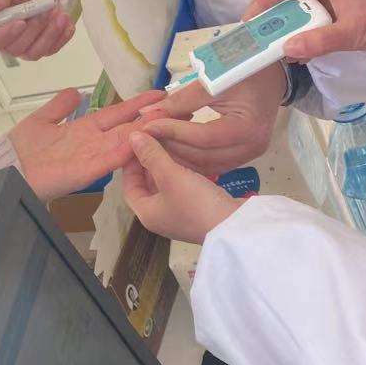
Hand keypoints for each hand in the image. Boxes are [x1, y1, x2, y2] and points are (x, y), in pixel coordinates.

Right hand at [0, 0, 71, 59]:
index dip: (1, 38)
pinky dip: (61, 37)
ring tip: (59, 14)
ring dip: (49, 35)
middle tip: (47, 10)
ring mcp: (22, 43)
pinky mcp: (40, 44)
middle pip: (14, 49)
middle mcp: (3, 38)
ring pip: (34, 53)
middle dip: (34, 30)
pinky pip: (51, 49)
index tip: (20, 22)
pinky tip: (66, 21)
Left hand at [9, 87, 164, 199]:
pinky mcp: (86, 172)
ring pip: (125, 141)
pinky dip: (126, 151)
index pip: (117, 113)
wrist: (7, 169)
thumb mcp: (42, 120)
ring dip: (146, 132)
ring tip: (171, 120)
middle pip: (128, 127)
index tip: (159, 94)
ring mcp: (92, 156)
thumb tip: (75, 90)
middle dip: (152, 118)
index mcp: (84, 128)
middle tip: (179, 107)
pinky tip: (144, 142)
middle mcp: (93, 142)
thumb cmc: (22, 148)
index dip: (137, 104)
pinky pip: (110, 160)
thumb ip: (59, 106)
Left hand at [122, 133, 242, 244]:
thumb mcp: (170, 176)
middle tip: (154, 139)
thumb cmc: (196, 204)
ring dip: (167, 165)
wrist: (236, 227)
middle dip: (150, 162)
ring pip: (167, 184)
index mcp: (147, 213)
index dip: (130, 164)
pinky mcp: (198, 210)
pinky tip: (189, 156)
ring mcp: (180, 214)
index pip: (129, 186)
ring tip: (170, 142)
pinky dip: (183, 172)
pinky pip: (184, 187)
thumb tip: (133, 137)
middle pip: (147, 185)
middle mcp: (160, 216)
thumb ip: (151, 155)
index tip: (137, 145)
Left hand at [133, 63, 285, 174]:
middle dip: (170, 147)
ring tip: (154, 141)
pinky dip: (190, 157)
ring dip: (177, 155)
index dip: (173, 131)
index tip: (148, 125)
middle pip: (203, 156)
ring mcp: (249, 155)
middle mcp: (251, 147)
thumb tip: (148, 113)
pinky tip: (172, 146)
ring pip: (205, 164)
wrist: (273, 77)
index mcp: (248, 127)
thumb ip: (181, 100)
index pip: (203, 136)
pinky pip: (212, 163)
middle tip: (145, 137)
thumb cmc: (245, 72)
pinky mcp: (244, 157)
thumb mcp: (214, 81)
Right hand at [246, 0, 365, 60]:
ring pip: (306, 8)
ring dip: (294, 28)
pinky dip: (309, 31)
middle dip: (278, 20)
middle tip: (263, 40)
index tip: (248, 22)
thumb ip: (319, 41)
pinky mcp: (346, 3)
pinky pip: (319, 15)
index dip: (263, 3)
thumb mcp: (353, 32)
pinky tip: (306, 50)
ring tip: (283, 50)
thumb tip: (287, 50)